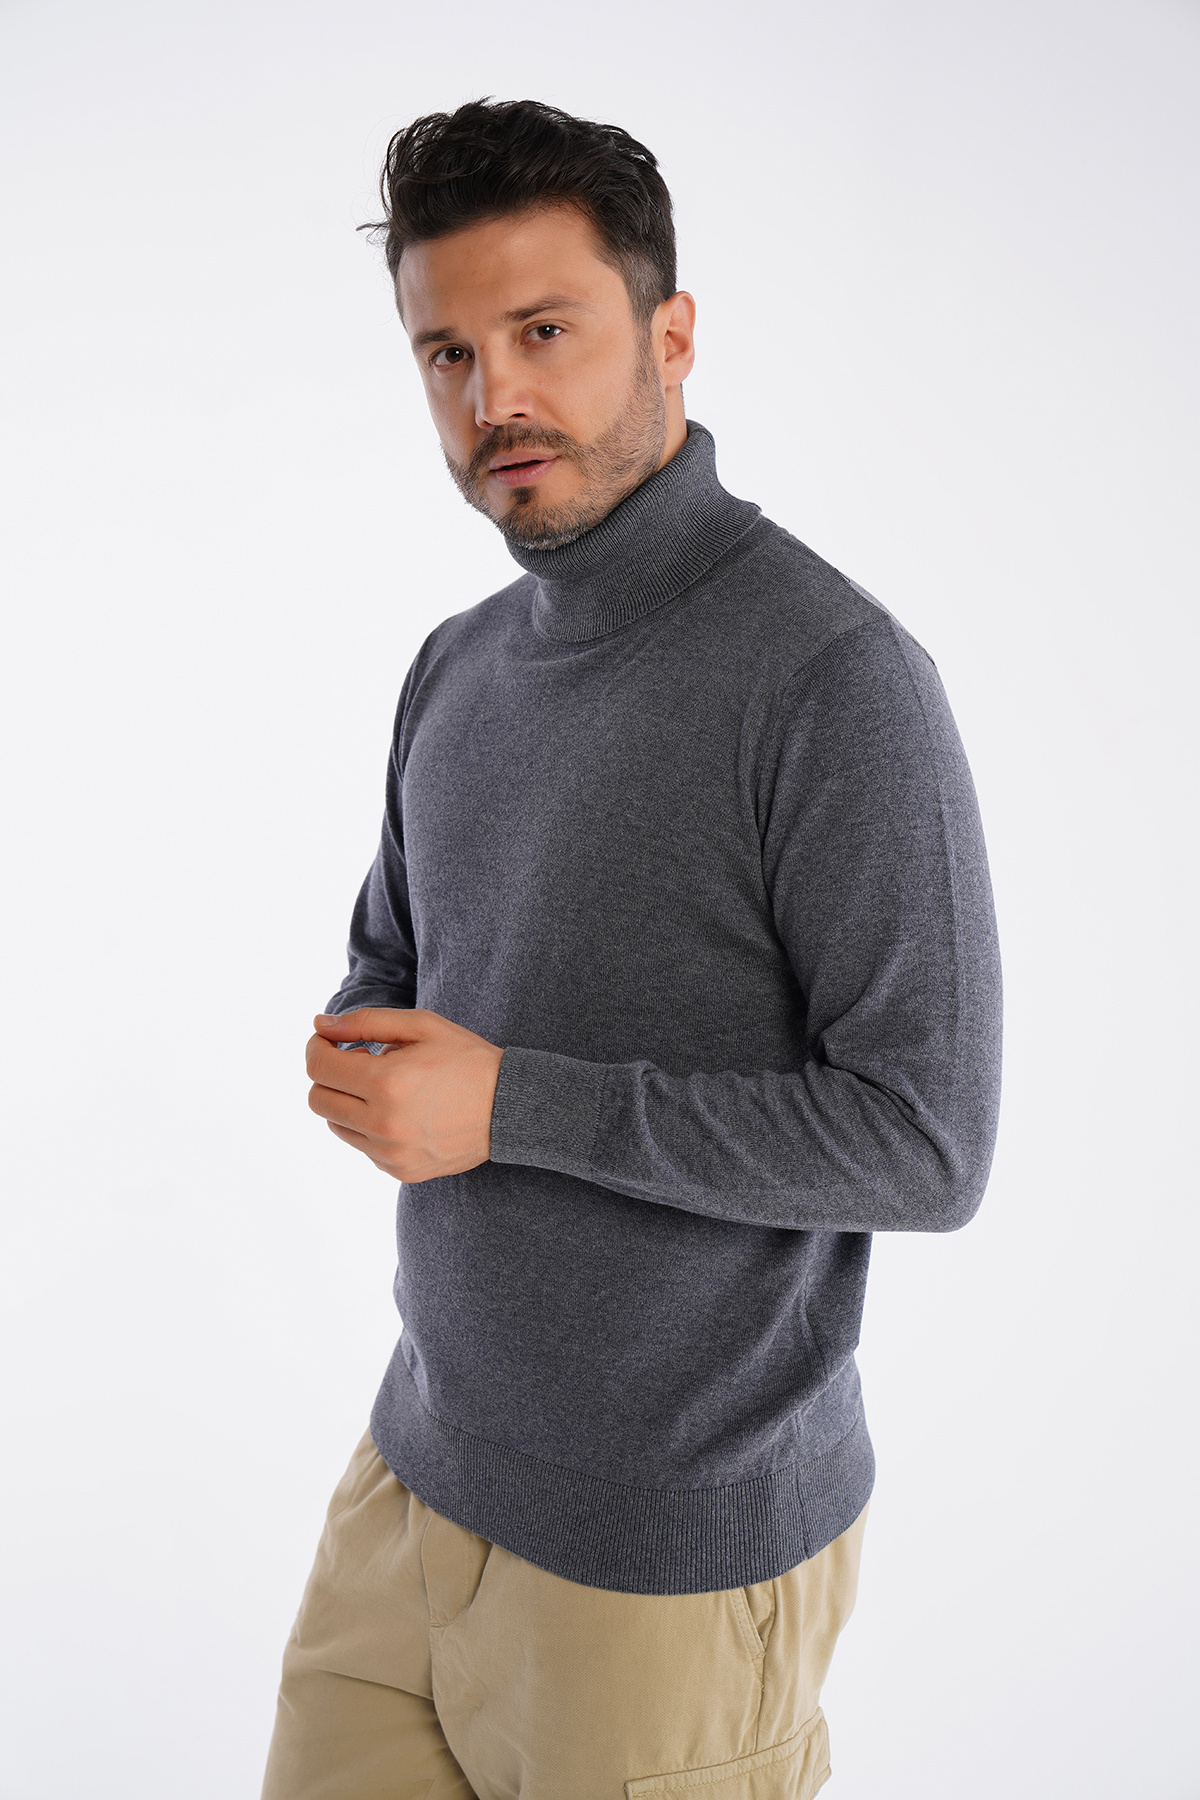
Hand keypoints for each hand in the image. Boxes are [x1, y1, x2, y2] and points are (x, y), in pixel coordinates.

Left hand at [306, 1007, 504, 1182]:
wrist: (510, 1107)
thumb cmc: (467, 1059)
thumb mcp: (422, 1026)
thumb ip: (366, 1022)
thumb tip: (320, 1024)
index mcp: (387, 1083)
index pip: (318, 1066)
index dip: (317, 1046)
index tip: (328, 1039)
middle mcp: (383, 1124)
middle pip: (318, 1099)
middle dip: (329, 1074)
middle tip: (357, 1061)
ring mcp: (390, 1153)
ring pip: (336, 1124)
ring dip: (348, 1101)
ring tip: (385, 1087)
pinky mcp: (399, 1171)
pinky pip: (362, 1146)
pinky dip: (369, 1126)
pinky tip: (402, 1111)